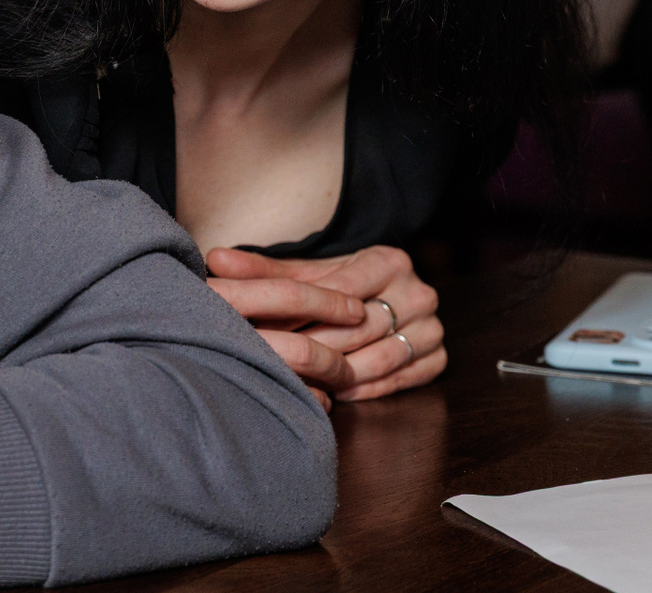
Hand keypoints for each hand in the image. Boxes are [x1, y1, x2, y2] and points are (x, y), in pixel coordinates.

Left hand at [208, 244, 444, 403]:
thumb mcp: (303, 274)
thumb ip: (262, 270)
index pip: (342, 292)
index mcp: (388, 260)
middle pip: (360, 328)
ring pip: (381, 357)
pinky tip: (340, 393)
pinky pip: (403, 379)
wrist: (380, 296)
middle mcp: (418, 291)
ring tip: (306, 382)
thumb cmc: (333, 286)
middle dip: (317, 347)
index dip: (303, 313)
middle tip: (280, 363)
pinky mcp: (437, 357)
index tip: (269, 329)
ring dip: (341, 373)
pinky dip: (369, 389)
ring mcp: (432, 326)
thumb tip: (214, 259)